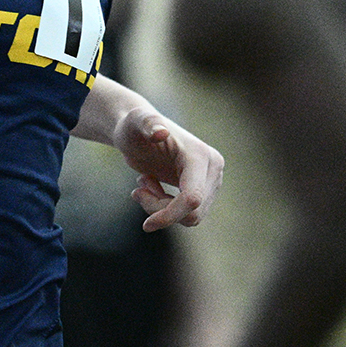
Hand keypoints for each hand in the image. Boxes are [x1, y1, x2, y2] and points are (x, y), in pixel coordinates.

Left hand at [115, 107, 220, 230]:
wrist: (137, 131)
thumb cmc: (133, 125)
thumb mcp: (135, 121)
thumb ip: (147, 123)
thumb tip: (160, 132)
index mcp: (200, 156)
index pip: (192, 199)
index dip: (170, 215)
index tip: (145, 225)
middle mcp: (212, 168)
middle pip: (192, 212)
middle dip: (160, 210)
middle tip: (138, 190)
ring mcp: (210, 180)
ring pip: (190, 217)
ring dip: (161, 208)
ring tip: (144, 183)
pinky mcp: (204, 189)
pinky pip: (186, 214)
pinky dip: (165, 208)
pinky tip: (151, 186)